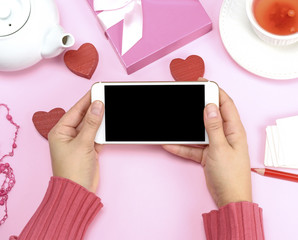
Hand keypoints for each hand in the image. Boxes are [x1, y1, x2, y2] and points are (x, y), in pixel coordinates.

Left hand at [48, 91, 103, 192]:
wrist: (79, 190)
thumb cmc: (73, 170)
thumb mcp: (83, 144)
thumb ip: (92, 124)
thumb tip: (97, 105)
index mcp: (60, 131)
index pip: (76, 110)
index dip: (87, 99)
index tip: (98, 90)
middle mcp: (69, 134)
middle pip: (84, 116)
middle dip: (95, 108)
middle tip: (107, 96)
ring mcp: (79, 141)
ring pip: (92, 125)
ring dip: (101, 119)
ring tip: (111, 107)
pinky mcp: (89, 148)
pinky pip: (97, 134)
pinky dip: (104, 130)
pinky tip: (110, 123)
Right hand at [163, 85, 251, 207]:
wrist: (229, 199)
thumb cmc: (231, 175)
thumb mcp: (220, 148)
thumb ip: (214, 127)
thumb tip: (209, 106)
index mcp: (233, 130)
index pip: (225, 104)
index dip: (215, 91)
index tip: (202, 83)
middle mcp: (225, 135)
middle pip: (210, 115)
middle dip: (198, 106)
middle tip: (186, 97)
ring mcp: (215, 145)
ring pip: (199, 131)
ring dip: (187, 127)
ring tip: (175, 119)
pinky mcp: (207, 154)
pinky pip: (192, 146)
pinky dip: (181, 145)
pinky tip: (169, 143)